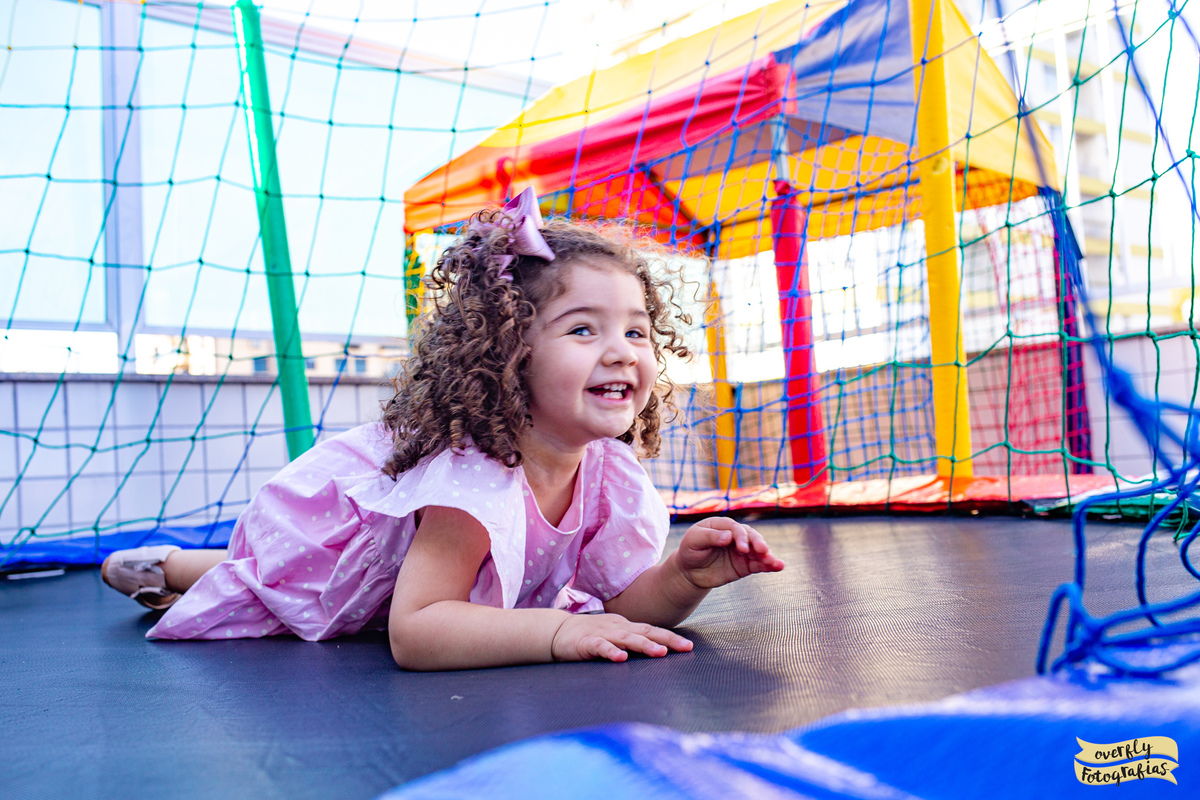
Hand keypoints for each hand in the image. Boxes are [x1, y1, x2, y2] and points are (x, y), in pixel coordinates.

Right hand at [550, 613, 692, 662]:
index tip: (689, 647)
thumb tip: (656, 650)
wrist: (557, 630)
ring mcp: (602, 634)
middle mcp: (618, 628)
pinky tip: (621, 658)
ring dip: (644, 645)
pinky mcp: (586, 642)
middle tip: (685, 647)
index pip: (652, 630)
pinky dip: (611, 652)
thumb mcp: (614, 635)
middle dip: (667, 640)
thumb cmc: (589, 635)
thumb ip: (631, 641)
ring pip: (627, 639)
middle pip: (646, 632)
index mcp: (625, 626)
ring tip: (660, 652)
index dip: (670, 638)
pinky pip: (600, 647)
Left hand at [675, 516, 784, 589]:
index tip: (742, 548)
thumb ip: (710, 537)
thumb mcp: (693, 540)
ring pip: (758, 550)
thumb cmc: (691, 550)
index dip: (740, 536)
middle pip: (751, 536)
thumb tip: (728, 537)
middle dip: (758, 543)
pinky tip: (779, 566)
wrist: (690, 571)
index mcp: (723, 525)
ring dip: (768, 555)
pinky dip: (770, 565)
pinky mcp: (746, 565)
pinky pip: (759, 564)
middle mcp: (736, 536)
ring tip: (774, 562)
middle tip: (762, 551)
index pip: (735, 528)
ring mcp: (742, 551)